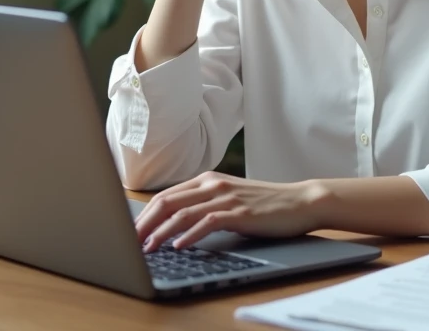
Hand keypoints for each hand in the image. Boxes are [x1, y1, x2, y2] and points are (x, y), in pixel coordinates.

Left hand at [135, 171, 324, 251]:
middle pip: (168, 202)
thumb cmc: (264, 204)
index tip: (130, 232)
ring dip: (161, 232)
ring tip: (147, 248)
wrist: (298, 201)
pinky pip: (207, 222)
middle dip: (145, 223)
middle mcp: (212, 185)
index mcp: (207, 180)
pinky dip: (190, 235)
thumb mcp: (229, 199)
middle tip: (129, 242)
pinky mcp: (238, 211)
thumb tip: (175, 224)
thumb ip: (205, 205)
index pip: (166, 196)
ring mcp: (225, 197)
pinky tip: (179, 246)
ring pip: (183, 212)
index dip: (144, 215)